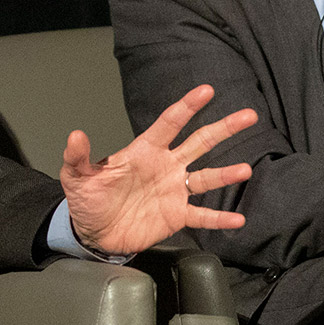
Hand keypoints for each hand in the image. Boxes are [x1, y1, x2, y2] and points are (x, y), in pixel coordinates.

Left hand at [61, 83, 255, 255]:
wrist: (94, 233)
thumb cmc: (88, 200)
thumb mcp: (78, 177)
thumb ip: (78, 157)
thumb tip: (75, 135)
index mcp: (146, 151)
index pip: (170, 124)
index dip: (187, 107)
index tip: (206, 91)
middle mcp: (166, 166)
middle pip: (200, 142)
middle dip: (224, 128)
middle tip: (248, 116)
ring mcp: (174, 191)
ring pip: (207, 177)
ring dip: (227, 173)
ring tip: (245, 170)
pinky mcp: (176, 216)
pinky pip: (202, 216)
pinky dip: (220, 218)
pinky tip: (238, 219)